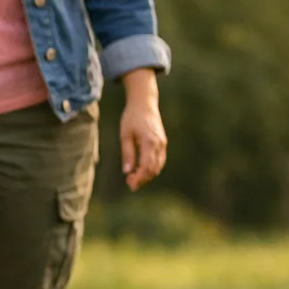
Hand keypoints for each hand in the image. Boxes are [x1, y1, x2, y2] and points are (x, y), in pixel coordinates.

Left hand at [119, 68, 166, 191]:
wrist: (144, 104)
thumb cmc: (131, 118)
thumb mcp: (125, 135)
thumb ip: (127, 153)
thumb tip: (127, 171)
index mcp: (149, 142)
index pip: (147, 166)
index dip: (140, 178)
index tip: (130, 184)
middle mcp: (159, 144)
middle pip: (154, 169)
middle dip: (143, 179)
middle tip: (130, 184)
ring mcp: (163, 144)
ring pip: (158, 166)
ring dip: (147, 175)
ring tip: (133, 178)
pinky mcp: (162, 143)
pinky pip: (159, 160)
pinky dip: (151, 168)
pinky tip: (140, 170)